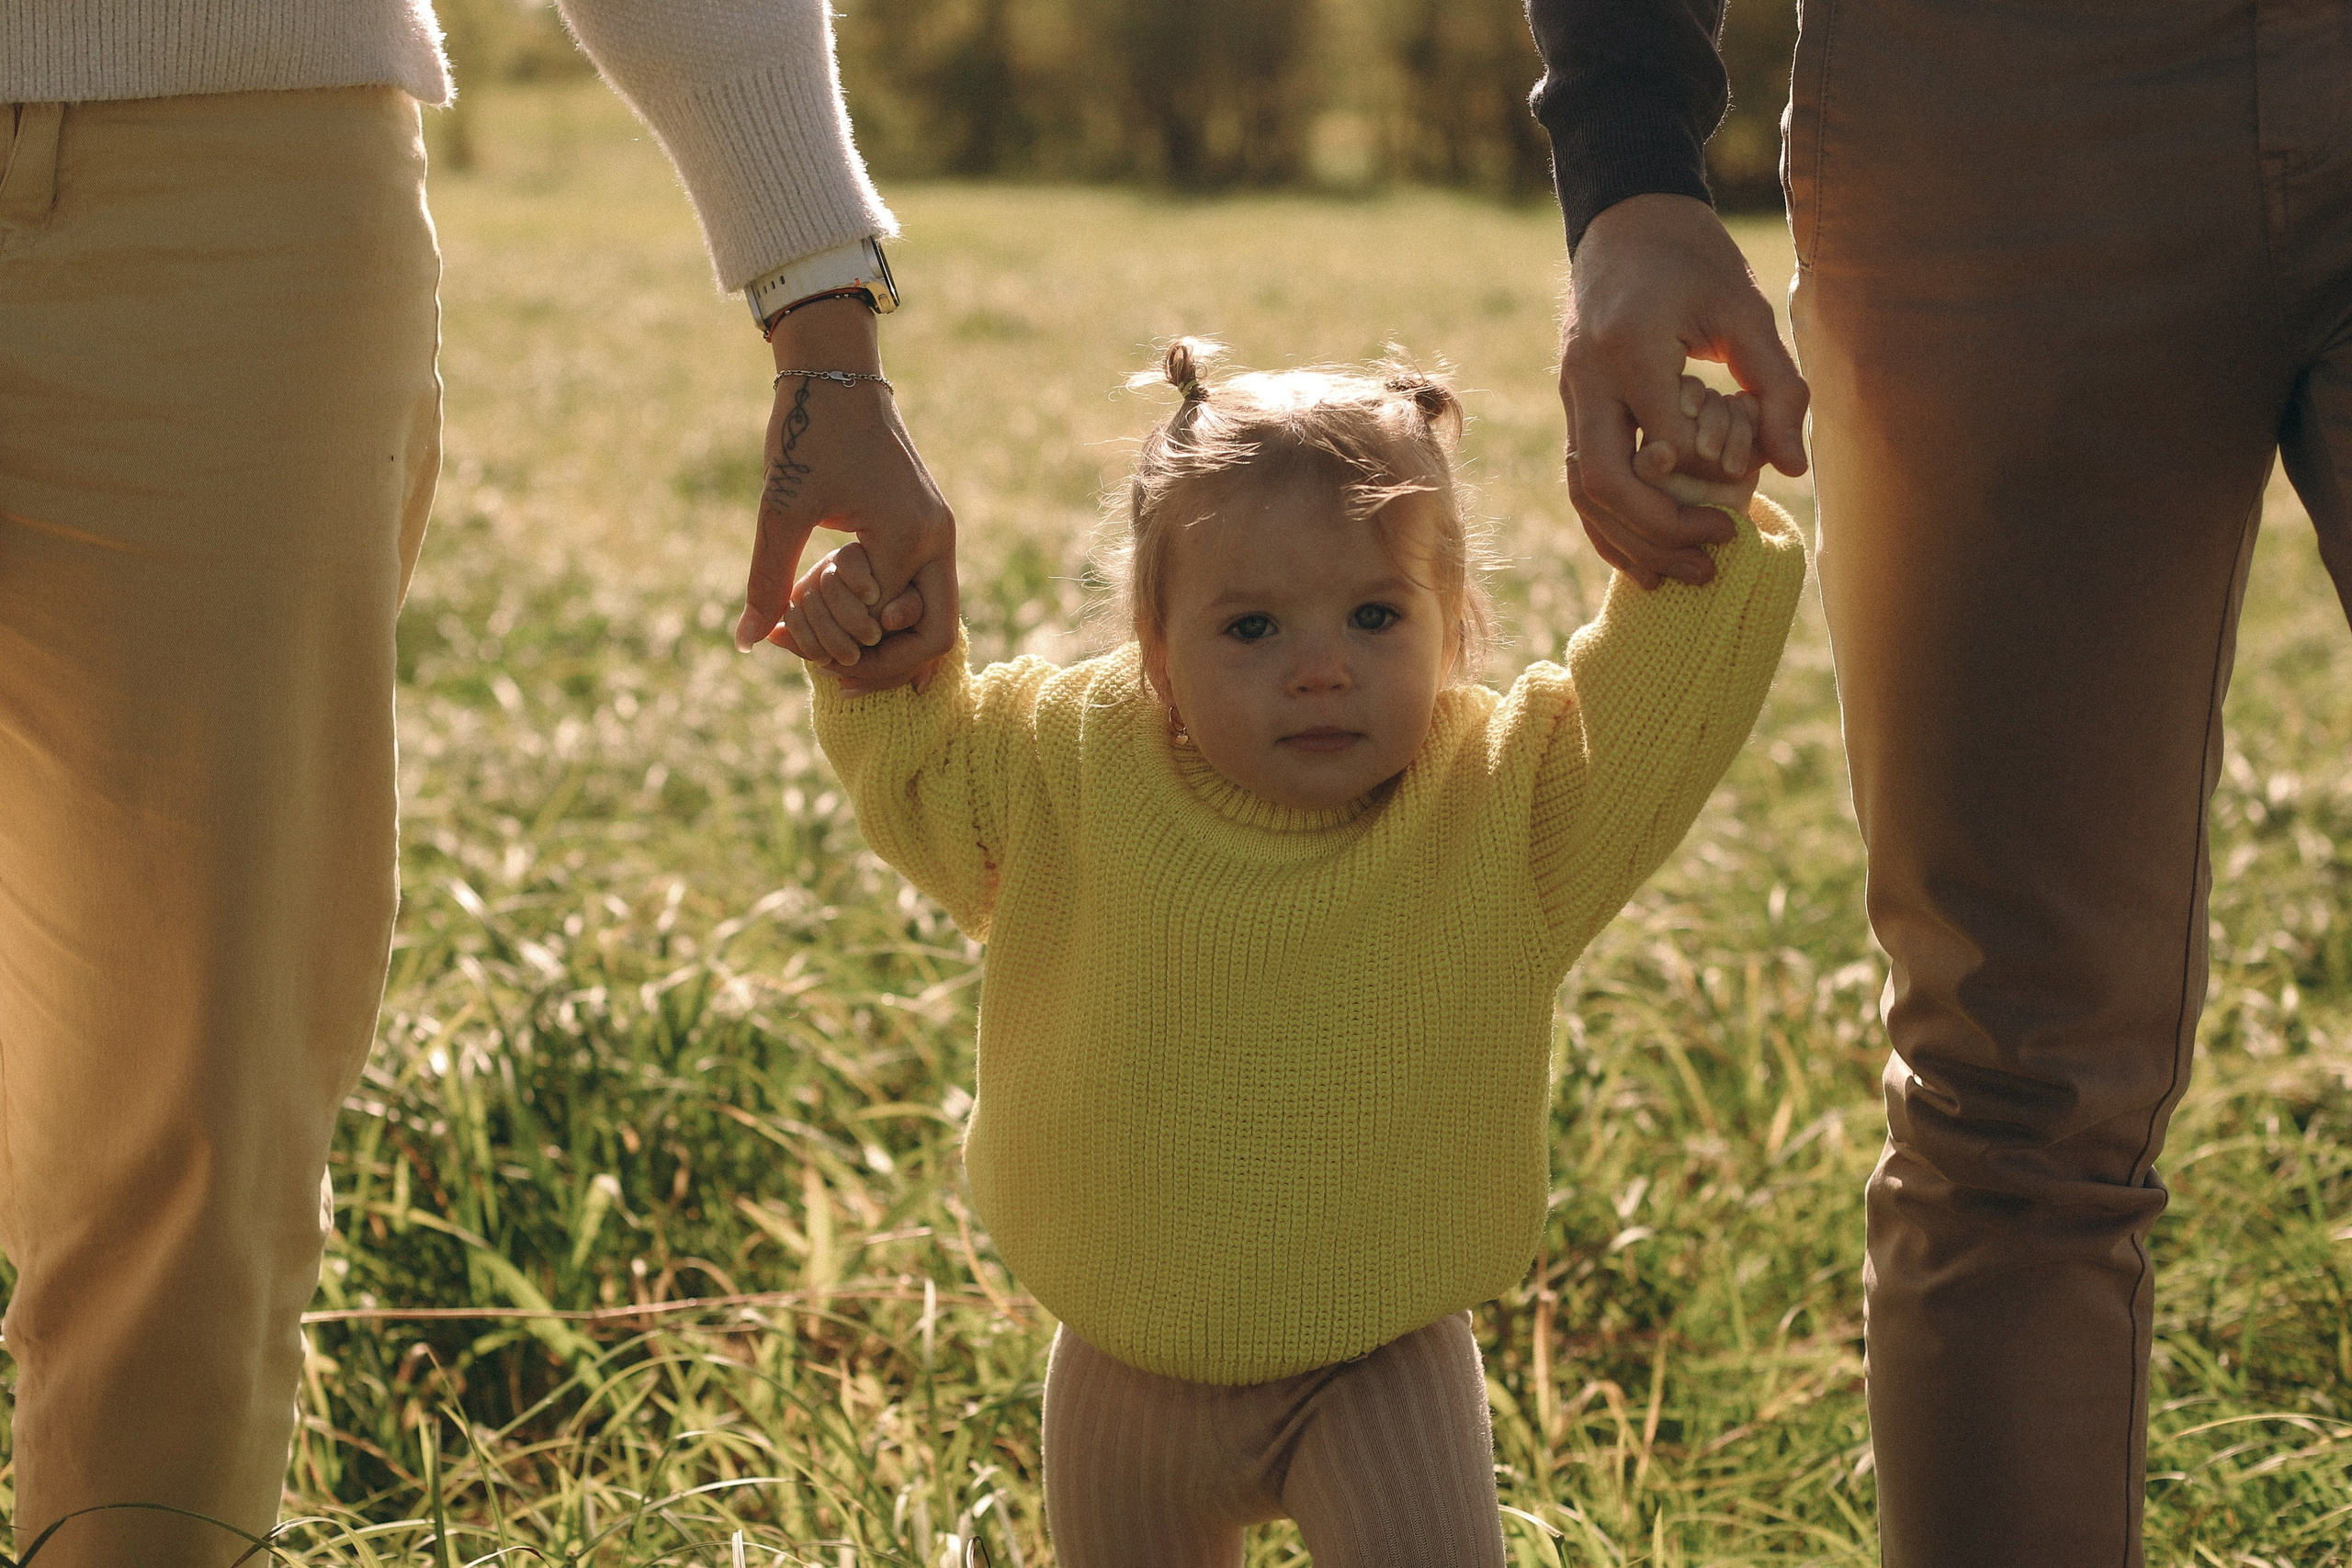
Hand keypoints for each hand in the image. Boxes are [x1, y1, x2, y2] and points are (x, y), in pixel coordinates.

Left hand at [734, 297, 957, 686]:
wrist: (837, 372)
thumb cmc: (809, 431)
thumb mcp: (782, 508)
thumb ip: (768, 579)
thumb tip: (747, 642)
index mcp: (909, 536)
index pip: (882, 626)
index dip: (834, 641)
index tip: (785, 636)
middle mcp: (938, 539)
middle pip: (934, 640)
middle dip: (880, 665)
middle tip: (826, 670)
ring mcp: (939, 534)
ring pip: (929, 620)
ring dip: (880, 640)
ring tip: (822, 637)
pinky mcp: (928, 528)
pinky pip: (918, 592)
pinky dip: (881, 613)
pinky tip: (832, 608)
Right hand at [1560, 193, 1807, 588]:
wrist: (1626, 224)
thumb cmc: (1695, 262)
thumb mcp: (1747, 310)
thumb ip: (1775, 386)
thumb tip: (1790, 467)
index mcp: (1631, 348)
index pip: (1663, 444)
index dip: (1701, 484)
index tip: (1742, 505)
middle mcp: (1588, 379)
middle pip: (1604, 483)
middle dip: (1658, 533)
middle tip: (1713, 558)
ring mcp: (1571, 396)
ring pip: (1582, 493)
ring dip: (1630, 543)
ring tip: (1684, 573)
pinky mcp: (1571, 409)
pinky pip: (1578, 484)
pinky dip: (1607, 528)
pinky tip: (1644, 559)